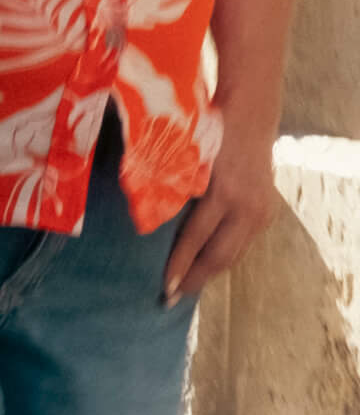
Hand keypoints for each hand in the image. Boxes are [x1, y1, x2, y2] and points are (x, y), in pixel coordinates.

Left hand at [164, 135, 279, 305]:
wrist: (249, 115)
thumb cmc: (207, 131)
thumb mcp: (186, 157)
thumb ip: (172, 187)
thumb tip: (147, 221)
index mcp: (224, 193)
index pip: (196, 238)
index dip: (179, 265)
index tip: (164, 287)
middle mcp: (248, 207)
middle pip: (220, 255)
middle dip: (195, 278)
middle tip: (171, 299)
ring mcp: (262, 211)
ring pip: (234, 253)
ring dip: (209, 272)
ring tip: (186, 287)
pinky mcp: (267, 212)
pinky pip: (242, 243)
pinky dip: (223, 256)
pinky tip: (206, 266)